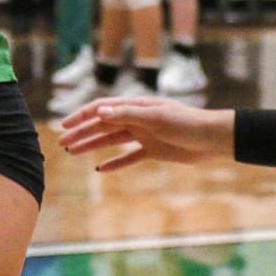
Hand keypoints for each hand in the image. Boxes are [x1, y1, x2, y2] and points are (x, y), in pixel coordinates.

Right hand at [57, 96, 233, 172]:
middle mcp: (136, 119)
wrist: (212, 139)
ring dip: (92, 146)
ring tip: (74, 153)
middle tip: (62, 144)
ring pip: (112, 141)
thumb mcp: (155, 118)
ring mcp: (144, 135)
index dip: (82, 116)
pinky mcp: (153, 151)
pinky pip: (129, 157)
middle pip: (102, 126)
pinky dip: (115, 163)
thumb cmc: (186, 123)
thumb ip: (127, 115)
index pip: (101, 109)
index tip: (64, 126)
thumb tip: (99, 112)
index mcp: (135, 106)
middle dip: (82, 133)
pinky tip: (101, 169)